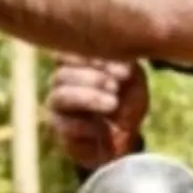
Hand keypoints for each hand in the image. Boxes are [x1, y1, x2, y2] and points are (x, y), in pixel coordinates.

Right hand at [46, 55, 148, 170]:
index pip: (69, 54)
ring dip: (88, 98)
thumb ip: (126, 67)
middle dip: (92, 79)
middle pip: (62, 74)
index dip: (90, 58)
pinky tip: (102, 128)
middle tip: (115, 87)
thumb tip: (123, 66)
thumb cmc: (128, 102)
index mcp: (77, 64)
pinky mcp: (59, 130)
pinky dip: (86, 125)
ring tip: (112, 105)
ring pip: (60, 96)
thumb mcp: (134, 81)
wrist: (124, 139)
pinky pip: (64, 124)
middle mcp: (62, 83)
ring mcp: (57, 107)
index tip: (120, 69)